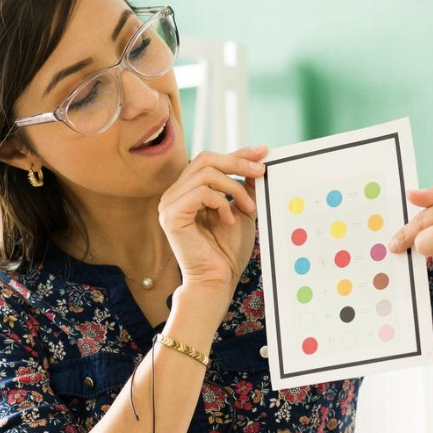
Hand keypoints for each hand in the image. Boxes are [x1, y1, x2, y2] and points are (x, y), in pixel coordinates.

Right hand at [159, 144, 266, 291]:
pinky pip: (200, 193)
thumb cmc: (227, 252)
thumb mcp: (242, 211)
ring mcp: (169, 205)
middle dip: (237, 162)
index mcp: (187, 191)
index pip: (210, 161)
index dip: (237, 153)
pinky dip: (221, 203)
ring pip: (205, 174)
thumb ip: (245, 187)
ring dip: (234, 188)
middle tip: (261, 172)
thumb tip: (259, 162)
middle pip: (205, 159)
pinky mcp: (171, 216)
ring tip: (249, 208)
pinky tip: (229, 221)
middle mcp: (174, 194)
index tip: (263, 152)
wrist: (217, 281)